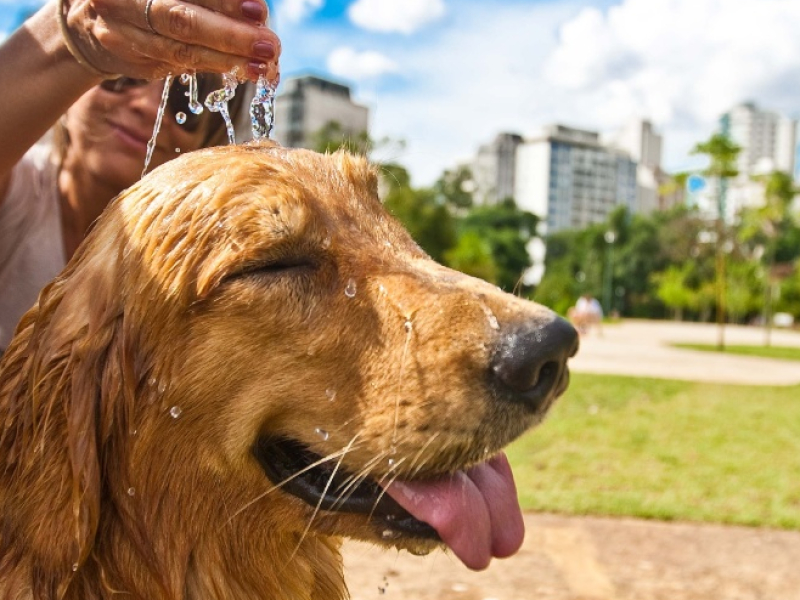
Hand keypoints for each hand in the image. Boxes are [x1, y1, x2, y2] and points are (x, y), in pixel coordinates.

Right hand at [60, 0, 279, 80]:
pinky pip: (181, 66)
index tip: (257, 10)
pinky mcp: (136, 64)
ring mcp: (124, 37)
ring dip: (228, 60)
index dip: (223, 1)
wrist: (89, 24)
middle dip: (230, 34)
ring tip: (263, 65)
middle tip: (269, 44)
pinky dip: (215, 66)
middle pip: (181, 22)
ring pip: (181, 52)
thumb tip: (254, 11)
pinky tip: (242, 69)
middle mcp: (120, 3)